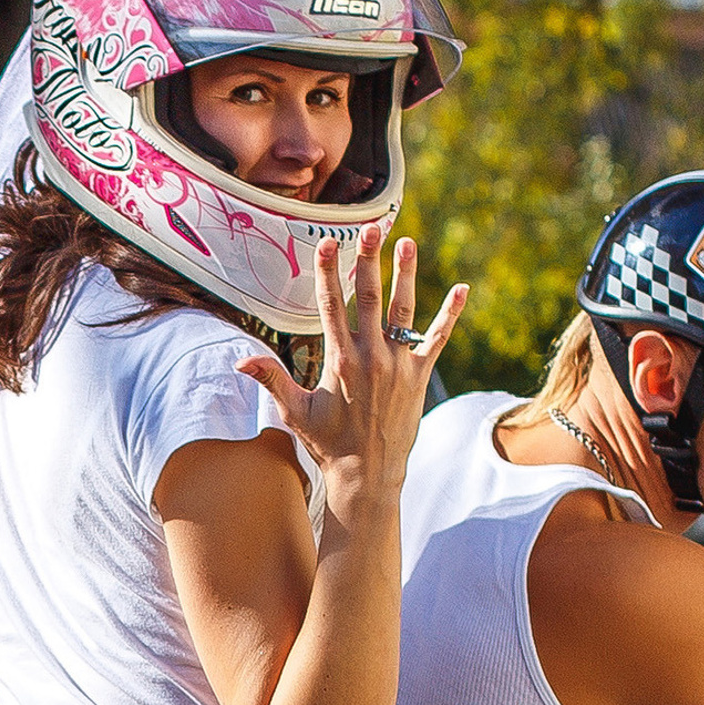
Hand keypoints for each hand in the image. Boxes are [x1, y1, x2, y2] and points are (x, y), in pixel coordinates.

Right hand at [233, 221, 466, 513]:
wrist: (368, 475)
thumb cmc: (329, 444)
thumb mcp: (296, 413)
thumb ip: (272, 379)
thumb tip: (241, 358)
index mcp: (339, 361)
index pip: (330, 305)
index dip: (327, 271)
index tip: (327, 241)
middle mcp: (370, 357)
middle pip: (367, 298)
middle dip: (368, 261)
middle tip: (371, 229)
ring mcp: (398, 365)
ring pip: (402, 311)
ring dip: (405, 275)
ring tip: (407, 244)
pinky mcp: (419, 376)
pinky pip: (437, 339)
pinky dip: (450, 315)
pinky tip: (462, 289)